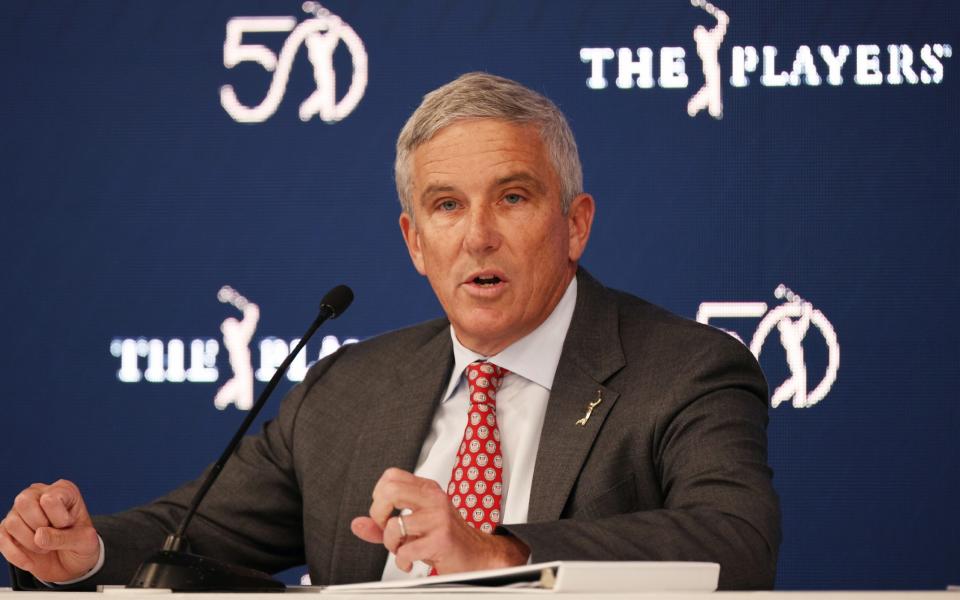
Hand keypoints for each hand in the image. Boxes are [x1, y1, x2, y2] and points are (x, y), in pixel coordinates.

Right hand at [0, 480, 99, 582]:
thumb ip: (65, 537)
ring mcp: (20, 513)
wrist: (72, 565)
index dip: (58, 519)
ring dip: (30, 542)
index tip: (68, 526)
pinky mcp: (8, 531)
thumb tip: (38, 536)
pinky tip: (30, 562)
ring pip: (12, 522)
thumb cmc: (81, 545)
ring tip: (45, 547)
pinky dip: (15, 554)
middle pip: (24, 502)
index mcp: (62, 490)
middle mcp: (38, 496)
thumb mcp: (85, 541)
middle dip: (39, 526)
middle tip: (53, 536)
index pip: (50, 498)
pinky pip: (0, 539)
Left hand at [350, 468, 528, 574]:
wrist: (478, 555)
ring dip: (392, 544)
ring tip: (402, 548)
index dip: (379, 496)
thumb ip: (383, 525)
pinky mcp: (441, 538)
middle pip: (389, 490)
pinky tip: (411, 560)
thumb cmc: (446, 538)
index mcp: (427, 489)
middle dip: (378, 514)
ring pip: (393, 525)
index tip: (385, 513)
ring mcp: (439, 517)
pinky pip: (406, 549)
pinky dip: (402, 560)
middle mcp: (433, 498)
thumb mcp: (414, 526)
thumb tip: (357, 524)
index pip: (391, 476)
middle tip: (386, 528)